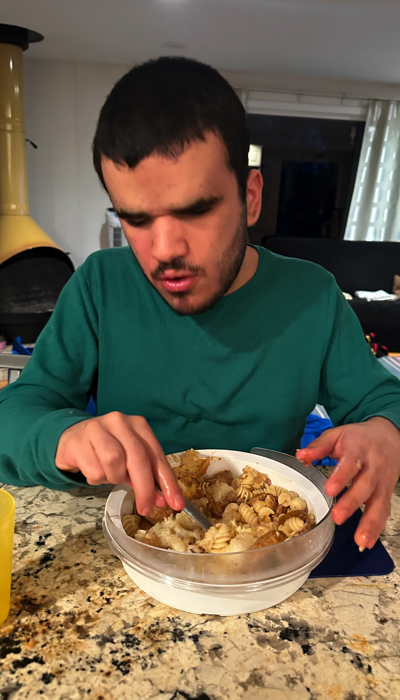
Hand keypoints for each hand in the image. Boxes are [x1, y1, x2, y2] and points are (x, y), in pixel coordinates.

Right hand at [56, 412, 184, 515]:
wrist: (72, 438)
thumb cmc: (106, 449)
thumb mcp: (129, 460)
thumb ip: (145, 476)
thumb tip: (161, 500)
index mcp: (138, 425)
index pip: (157, 455)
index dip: (167, 482)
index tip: (175, 504)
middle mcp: (120, 422)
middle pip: (138, 459)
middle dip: (144, 488)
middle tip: (146, 508)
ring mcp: (98, 428)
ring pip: (114, 462)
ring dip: (114, 477)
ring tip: (108, 475)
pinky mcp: (78, 440)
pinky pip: (94, 470)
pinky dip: (96, 479)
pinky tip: (92, 470)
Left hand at [296, 417, 399, 549]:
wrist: (389, 437)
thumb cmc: (358, 438)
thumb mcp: (338, 435)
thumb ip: (319, 446)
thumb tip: (300, 455)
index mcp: (358, 449)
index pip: (350, 463)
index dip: (341, 476)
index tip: (330, 489)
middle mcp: (372, 467)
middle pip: (365, 486)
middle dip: (352, 503)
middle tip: (337, 517)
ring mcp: (381, 482)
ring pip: (378, 503)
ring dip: (369, 523)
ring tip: (359, 540)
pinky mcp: (386, 493)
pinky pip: (384, 511)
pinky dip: (377, 528)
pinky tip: (366, 543)